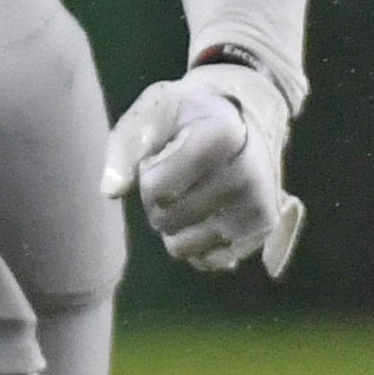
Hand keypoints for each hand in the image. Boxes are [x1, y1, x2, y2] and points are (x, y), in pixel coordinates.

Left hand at [103, 54, 304, 276]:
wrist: (247, 118)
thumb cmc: (190, 115)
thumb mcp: (152, 113)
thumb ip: (125, 148)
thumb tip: (110, 192)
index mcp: (221, 137)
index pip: (157, 187)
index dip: (147, 175)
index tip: (163, 154)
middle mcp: (247, 175)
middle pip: (166, 217)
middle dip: (157, 202)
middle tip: (176, 176)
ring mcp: (257, 206)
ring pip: (182, 246)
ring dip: (175, 226)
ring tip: (192, 194)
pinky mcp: (263, 231)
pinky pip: (208, 261)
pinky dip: (196, 244)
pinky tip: (206, 215)